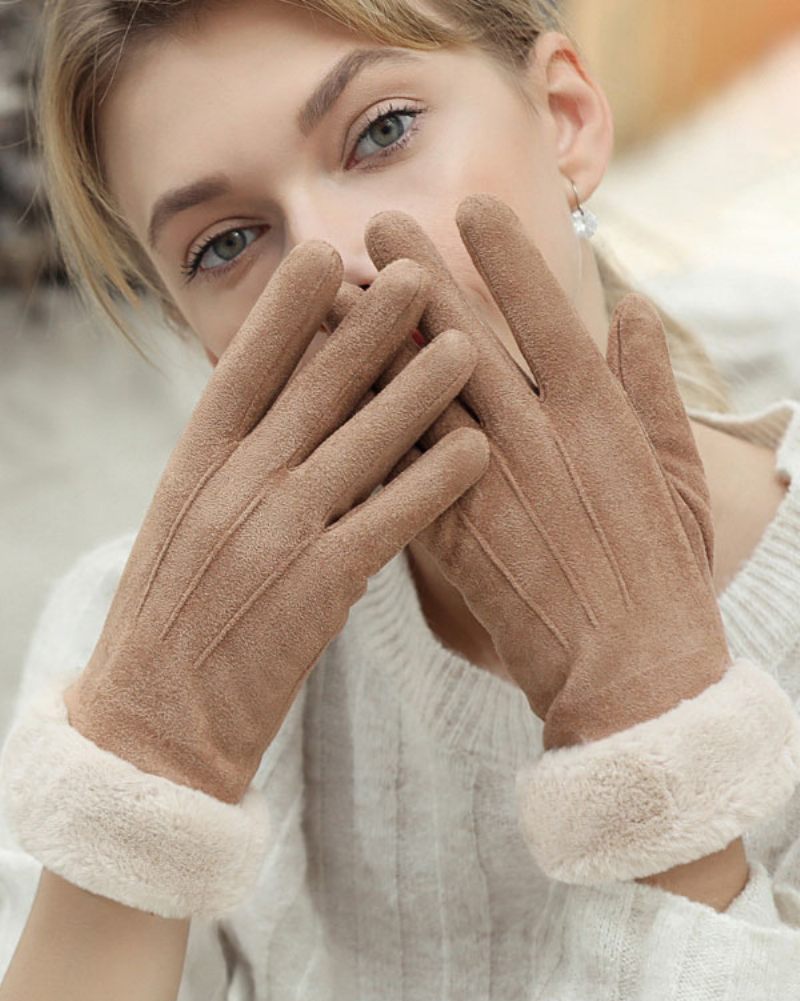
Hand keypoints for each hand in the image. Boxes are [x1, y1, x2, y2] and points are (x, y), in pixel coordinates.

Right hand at [63, 239, 488, 806]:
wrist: (156, 724)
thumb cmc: (175, 620)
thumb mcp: (185, 525)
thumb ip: (231, 467)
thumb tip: (281, 409)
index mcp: (193, 466)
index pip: (242, 370)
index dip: (286, 311)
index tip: (325, 258)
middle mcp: (232, 488)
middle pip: (310, 391)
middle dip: (368, 328)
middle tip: (418, 273)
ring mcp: (274, 536)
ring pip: (359, 446)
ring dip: (418, 392)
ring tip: (469, 344)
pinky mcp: (315, 590)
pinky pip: (386, 524)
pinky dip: (433, 485)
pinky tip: (476, 452)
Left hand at [325, 194, 799, 883]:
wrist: (627, 673)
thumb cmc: (662, 576)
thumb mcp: (677, 475)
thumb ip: (651, 387)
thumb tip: (634, 308)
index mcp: (599, 418)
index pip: (546, 316)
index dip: (506, 258)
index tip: (471, 206)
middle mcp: (538, 441)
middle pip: (465, 340)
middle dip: (419, 275)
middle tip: (376, 222)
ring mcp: (487, 487)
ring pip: (416, 396)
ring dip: (372, 339)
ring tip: (332, 291)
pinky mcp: (449, 537)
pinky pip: (394, 469)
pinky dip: (361, 425)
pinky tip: (323, 391)